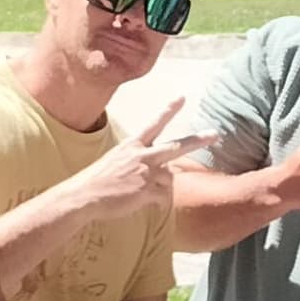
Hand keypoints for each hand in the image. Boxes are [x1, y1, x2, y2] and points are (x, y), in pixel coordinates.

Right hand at [61, 98, 217, 217]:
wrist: (84, 195)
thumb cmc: (97, 182)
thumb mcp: (115, 162)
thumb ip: (138, 162)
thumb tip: (160, 171)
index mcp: (132, 145)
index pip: (154, 124)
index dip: (169, 110)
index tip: (182, 97)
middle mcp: (141, 155)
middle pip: (176, 146)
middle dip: (198, 140)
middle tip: (216, 135)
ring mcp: (145, 172)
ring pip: (170, 178)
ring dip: (161, 187)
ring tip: (140, 193)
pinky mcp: (146, 189)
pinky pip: (163, 197)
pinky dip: (157, 202)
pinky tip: (142, 203)